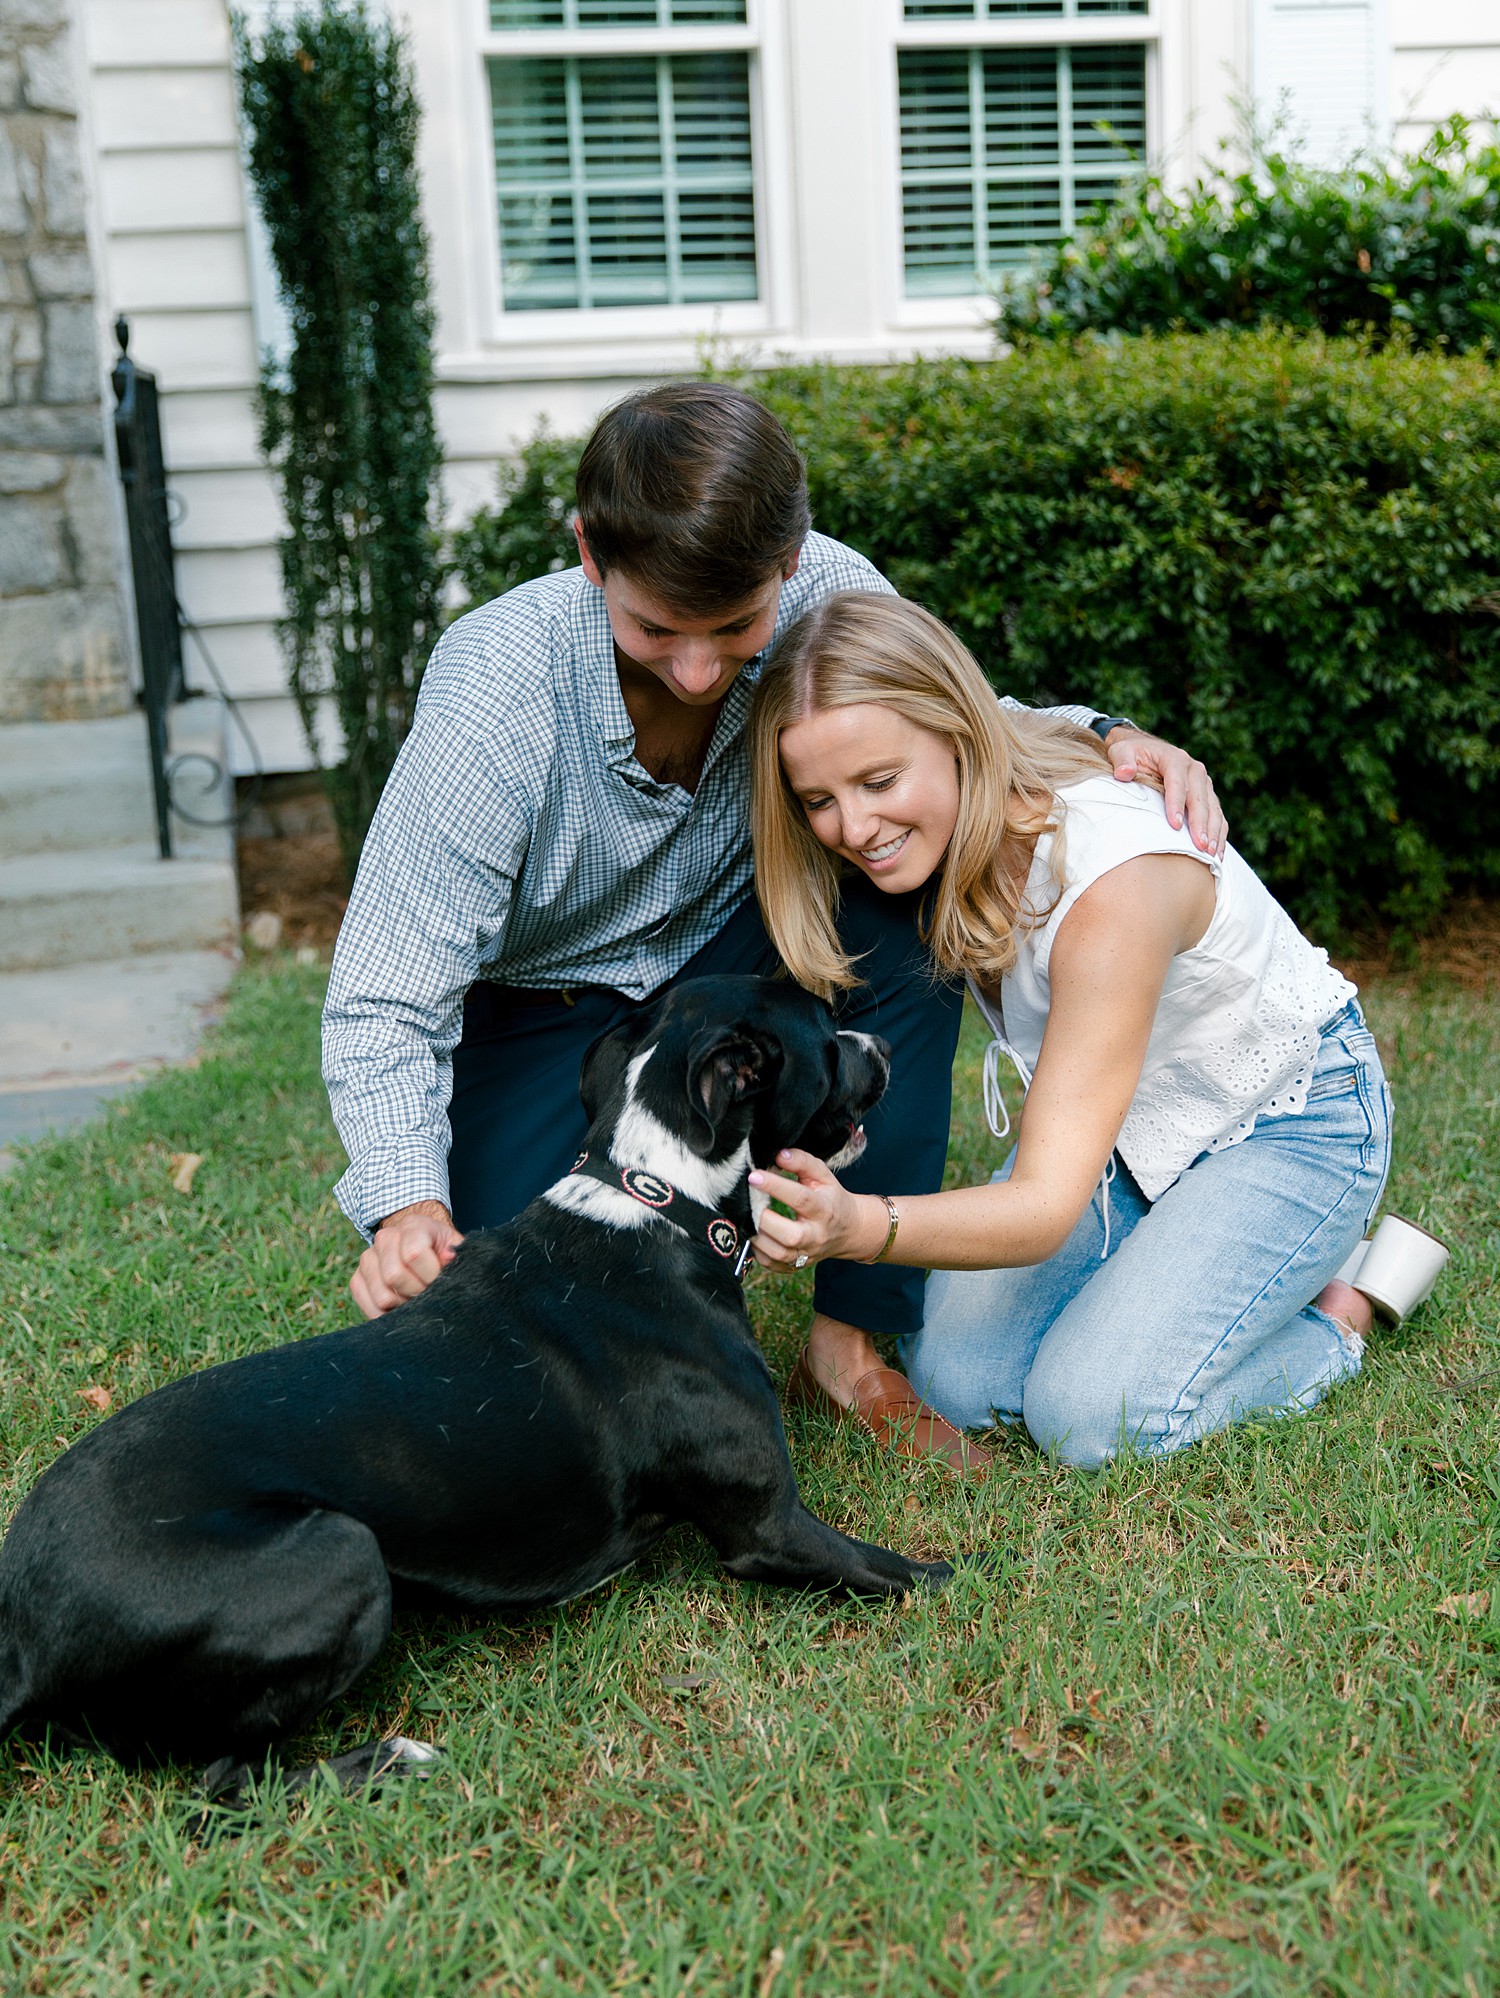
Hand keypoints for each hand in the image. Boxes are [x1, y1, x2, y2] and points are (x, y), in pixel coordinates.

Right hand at [350, 1200, 463, 1318]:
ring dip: (402, 1306)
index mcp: (414, 1226)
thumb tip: (448, 1257)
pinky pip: (367, 1304)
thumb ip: (456, 1255)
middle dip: (416, 1293)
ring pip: (382, 1295)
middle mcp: (385, 1237)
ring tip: (415, 1299)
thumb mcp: (454, 1249)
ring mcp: (368, 1258)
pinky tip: (400, 1306)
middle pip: (394, 1276)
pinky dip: (386, 1314)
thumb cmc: (441, 1252)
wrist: (421, 1249)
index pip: (413, 1254)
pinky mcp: (358, 1278)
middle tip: (428, 1293)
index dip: (429, 1276)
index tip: (440, 1282)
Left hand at [748, 1151, 884, 1269]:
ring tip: (747, 1218)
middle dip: (764, 1219)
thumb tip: (778, 1154)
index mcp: (824, 1209)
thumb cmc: (830, 1198)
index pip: (800, 1198)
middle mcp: (816, 1235)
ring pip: (778, 1254)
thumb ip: (802, 1162)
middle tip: (748, 1203)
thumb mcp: (823, 1176)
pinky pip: (771, 1264)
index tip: (754, 1176)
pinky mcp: (795, 1266)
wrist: (848, 1230)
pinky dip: (757, 1251)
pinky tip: (753, 1234)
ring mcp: (806, 1254)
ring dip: (757, 1236)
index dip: (776, 1186)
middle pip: (790, 1235)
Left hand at [1104, 728, 1226, 857]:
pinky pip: (1217, 815)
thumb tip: (1124, 773)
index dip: (1176, 803)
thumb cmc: (1132, 754)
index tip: (1174, 825)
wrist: (1145, 750)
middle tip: (1199, 845)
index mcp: (1175, 759)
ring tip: (1210, 853)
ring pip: (1213, 808)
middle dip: (1200, 823)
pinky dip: (1218, 833)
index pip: (1177, 782)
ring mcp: (1204, 784)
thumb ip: (1122, 760)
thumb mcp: (1121, 751)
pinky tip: (1216, 853)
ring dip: (1213, 831)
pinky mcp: (1208, 795)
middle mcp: (1194, 770)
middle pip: (1199, 798)